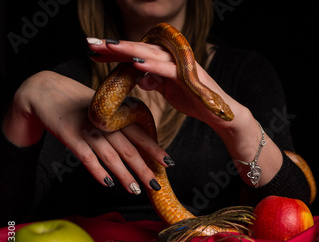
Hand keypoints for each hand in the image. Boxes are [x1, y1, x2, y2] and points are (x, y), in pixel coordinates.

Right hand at [4, 71, 170, 193]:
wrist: (45, 90)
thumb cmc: (80, 103)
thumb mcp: (104, 109)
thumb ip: (120, 123)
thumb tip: (141, 145)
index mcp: (116, 115)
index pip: (140, 134)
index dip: (155, 150)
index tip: (169, 163)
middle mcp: (105, 123)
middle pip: (129, 149)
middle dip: (144, 169)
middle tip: (156, 185)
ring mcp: (88, 130)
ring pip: (111, 156)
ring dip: (124, 175)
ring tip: (136, 190)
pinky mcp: (70, 136)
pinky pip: (86, 157)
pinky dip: (97, 171)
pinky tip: (108, 183)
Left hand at [87, 38, 240, 129]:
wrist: (220, 114)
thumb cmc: (196, 101)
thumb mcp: (168, 91)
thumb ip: (153, 81)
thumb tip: (137, 75)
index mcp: (165, 61)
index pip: (135, 52)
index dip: (114, 51)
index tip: (92, 51)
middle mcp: (172, 57)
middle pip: (139, 47)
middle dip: (114, 46)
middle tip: (90, 43)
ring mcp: (181, 64)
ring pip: (150, 52)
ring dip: (128, 49)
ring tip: (107, 47)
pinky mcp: (189, 75)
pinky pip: (167, 68)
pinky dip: (151, 64)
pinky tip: (135, 61)